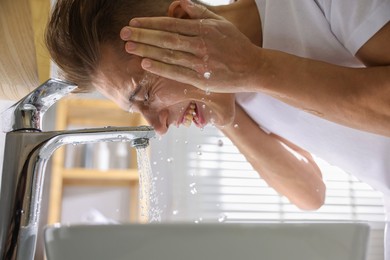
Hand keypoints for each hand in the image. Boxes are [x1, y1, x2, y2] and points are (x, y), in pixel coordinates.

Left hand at [120, 0, 261, 92]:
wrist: (252, 68)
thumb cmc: (236, 45)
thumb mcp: (221, 23)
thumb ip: (200, 13)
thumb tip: (181, 2)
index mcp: (204, 29)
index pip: (171, 24)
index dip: (150, 23)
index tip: (134, 23)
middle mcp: (200, 45)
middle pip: (166, 38)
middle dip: (143, 35)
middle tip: (124, 34)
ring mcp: (200, 63)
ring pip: (169, 55)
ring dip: (147, 50)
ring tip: (129, 47)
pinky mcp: (201, 80)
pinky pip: (177, 73)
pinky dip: (160, 68)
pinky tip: (146, 63)